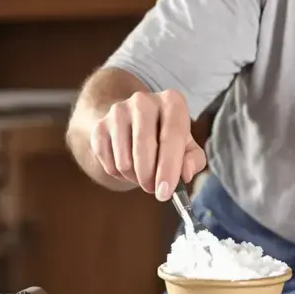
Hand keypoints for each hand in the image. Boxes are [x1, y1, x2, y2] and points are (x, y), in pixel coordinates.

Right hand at [89, 89, 206, 199]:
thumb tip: (186, 174)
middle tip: (153, 190)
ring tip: (143, 175)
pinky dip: (119, 175)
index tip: (164, 193)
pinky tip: (128, 167)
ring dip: (134, 178)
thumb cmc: (168, 136)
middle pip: (143, 147)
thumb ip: (194, 160)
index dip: (169, 168)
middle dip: (149, 177)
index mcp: (172, 102)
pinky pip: (108, 163)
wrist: (134, 122)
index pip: (172, 136)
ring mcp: (118, 111)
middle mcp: (143, 100)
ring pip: (123, 160)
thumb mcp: (187, 146)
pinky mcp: (100, 126)